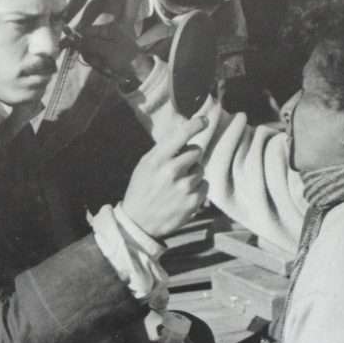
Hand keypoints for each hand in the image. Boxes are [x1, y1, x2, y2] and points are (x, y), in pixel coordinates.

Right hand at [75, 18, 152, 81]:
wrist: (140, 73)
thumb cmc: (126, 58)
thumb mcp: (107, 50)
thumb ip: (90, 44)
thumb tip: (74, 40)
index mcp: (109, 29)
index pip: (87, 31)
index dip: (76, 38)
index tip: (65, 45)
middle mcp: (107, 36)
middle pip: (87, 43)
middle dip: (91, 54)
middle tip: (99, 61)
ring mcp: (107, 47)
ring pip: (91, 54)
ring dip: (96, 62)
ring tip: (107, 66)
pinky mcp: (108, 57)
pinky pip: (97, 61)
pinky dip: (101, 66)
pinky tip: (109, 69)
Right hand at [122, 114, 207, 238]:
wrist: (138, 222)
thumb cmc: (141, 189)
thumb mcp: (145, 165)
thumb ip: (164, 150)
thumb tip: (185, 132)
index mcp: (158, 160)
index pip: (181, 135)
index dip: (196, 124)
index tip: (204, 120)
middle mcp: (172, 172)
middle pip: (197, 151)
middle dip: (190, 157)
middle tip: (180, 167)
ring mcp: (184, 188)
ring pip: (201, 169)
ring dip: (193, 174)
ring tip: (178, 185)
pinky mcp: (193, 202)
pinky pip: (205, 185)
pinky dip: (197, 189)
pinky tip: (184, 195)